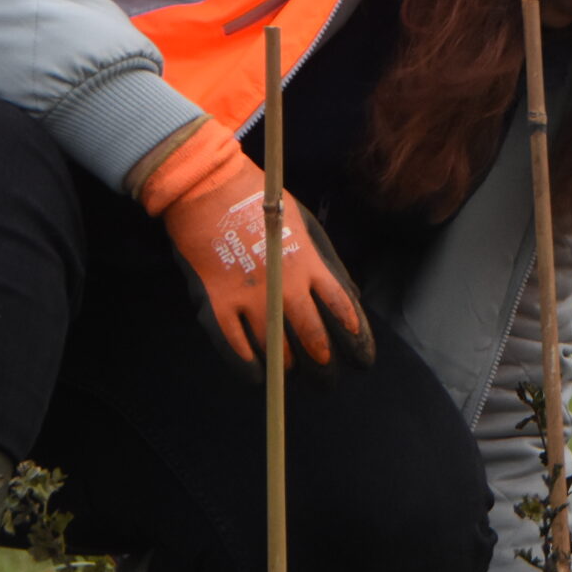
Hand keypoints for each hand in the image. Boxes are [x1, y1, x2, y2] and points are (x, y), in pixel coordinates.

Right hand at [138, 121, 375, 371]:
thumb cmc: (262, 205)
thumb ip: (327, 263)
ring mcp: (249, 299)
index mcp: (309, 264)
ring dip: (289, 367)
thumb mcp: (306, 226)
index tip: (362, 359)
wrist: (209, 190)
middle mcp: (284, 287)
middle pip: (315, 340)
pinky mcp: (217, 306)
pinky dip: (250, 368)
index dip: (356, 340)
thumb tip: (350, 295)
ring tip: (294, 372)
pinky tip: (259, 377)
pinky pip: (236, 350)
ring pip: (277, 350)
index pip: (343, 311)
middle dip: (326, 367)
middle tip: (328, 381)